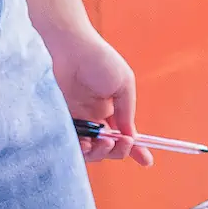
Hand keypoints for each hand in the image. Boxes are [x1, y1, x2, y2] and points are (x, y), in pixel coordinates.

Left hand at [44, 25, 150, 164]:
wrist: (70, 47)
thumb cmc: (99, 60)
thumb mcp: (123, 84)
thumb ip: (126, 112)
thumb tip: (130, 137)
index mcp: (113, 109)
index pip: (126, 135)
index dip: (136, 150)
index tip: (147, 161)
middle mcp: (96, 118)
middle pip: (109, 147)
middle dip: (117, 151)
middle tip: (118, 142)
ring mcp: (78, 120)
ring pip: (90, 149)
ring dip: (100, 152)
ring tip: (102, 141)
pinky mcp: (61, 120)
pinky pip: (71, 143)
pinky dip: (80, 149)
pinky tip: (85, 142)